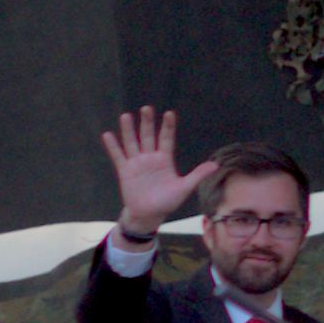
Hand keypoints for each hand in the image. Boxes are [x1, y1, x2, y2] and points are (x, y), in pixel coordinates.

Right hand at [103, 108, 221, 239]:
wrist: (149, 214)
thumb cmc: (167, 201)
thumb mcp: (184, 187)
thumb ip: (197, 175)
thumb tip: (216, 165)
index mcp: (165, 159)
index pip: (167, 139)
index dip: (168, 127)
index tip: (169, 113)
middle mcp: (150, 158)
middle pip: (148, 136)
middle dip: (147, 123)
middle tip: (146, 108)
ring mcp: (137, 163)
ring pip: (132, 143)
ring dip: (129, 130)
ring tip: (126, 116)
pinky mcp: (125, 171)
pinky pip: (118, 156)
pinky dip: (113, 146)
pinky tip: (108, 134)